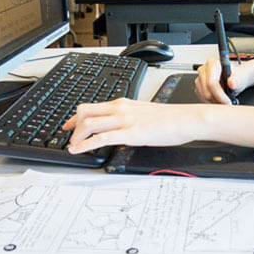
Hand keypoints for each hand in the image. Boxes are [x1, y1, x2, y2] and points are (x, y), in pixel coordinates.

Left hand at [63, 98, 213, 153]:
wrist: (186, 119)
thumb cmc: (170, 118)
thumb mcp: (144, 114)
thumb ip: (129, 118)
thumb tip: (120, 127)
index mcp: (123, 103)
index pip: (92, 106)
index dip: (76, 116)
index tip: (69, 125)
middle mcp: (120, 109)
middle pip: (85, 111)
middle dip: (72, 125)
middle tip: (67, 136)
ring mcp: (125, 120)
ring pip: (89, 123)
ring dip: (76, 136)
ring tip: (72, 146)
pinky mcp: (131, 133)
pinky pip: (102, 138)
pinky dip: (85, 145)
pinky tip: (79, 150)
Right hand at [195, 57, 253, 104]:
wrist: (235, 79)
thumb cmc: (237, 77)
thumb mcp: (241, 77)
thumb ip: (237, 80)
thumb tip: (232, 82)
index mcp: (212, 63)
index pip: (212, 82)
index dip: (220, 95)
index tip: (228, 102)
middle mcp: (203, 70)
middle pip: (207, 91)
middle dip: (218, 100)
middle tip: (228, 103)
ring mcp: (199, 79)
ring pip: (204, 97)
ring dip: (215, 102)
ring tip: (225, 101)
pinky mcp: (198, 87)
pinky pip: (203, 99)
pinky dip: (212, 102)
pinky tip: (220, 100)